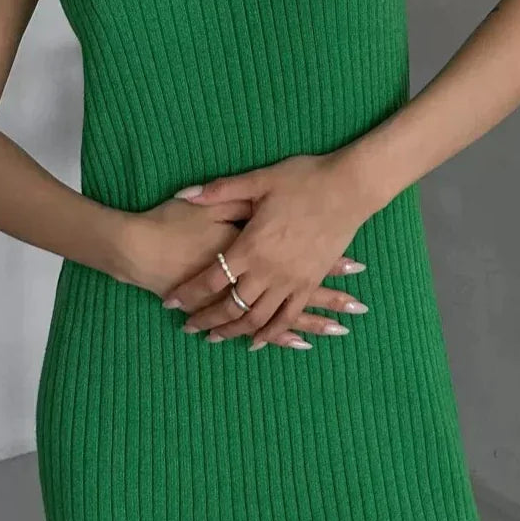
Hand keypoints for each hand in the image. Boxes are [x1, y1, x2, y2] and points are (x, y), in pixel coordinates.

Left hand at [131, 187, 367, 350]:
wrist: (349, 188)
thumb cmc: (303, 179)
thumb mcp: (259, 180)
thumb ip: (220, 190)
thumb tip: (185, 193)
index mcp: (251, 245)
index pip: (211, 279)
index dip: (188, 293)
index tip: (170, 303)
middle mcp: (269, 270)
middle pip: (230, 306)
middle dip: (206, 320)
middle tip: (188, 327)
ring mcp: (291, 280)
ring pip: (257, 318)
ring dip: (234, 331)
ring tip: (216, 337)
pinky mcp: (310, 283)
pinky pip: (288, 317)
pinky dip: (271, 334)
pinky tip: (258, 341)